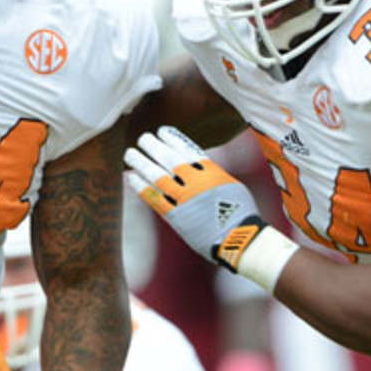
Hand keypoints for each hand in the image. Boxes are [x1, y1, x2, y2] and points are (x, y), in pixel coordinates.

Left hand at [124, 126, 266, 271]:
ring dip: (141, 163)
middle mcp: (196, 182)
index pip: (188, 149)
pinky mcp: (175, 216)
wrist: (239, 239)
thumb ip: (212, 174)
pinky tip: (132, 177)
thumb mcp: (231, 185)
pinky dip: (141, 187)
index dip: (173, 139)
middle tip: (143, 138)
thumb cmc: (239, 214)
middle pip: (169, 159)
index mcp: (213, 172)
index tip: (162, 131)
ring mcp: (184, 199)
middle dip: (154, 147)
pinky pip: (154, 198)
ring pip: (157, 176)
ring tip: (130, 154)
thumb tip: (199, 164)